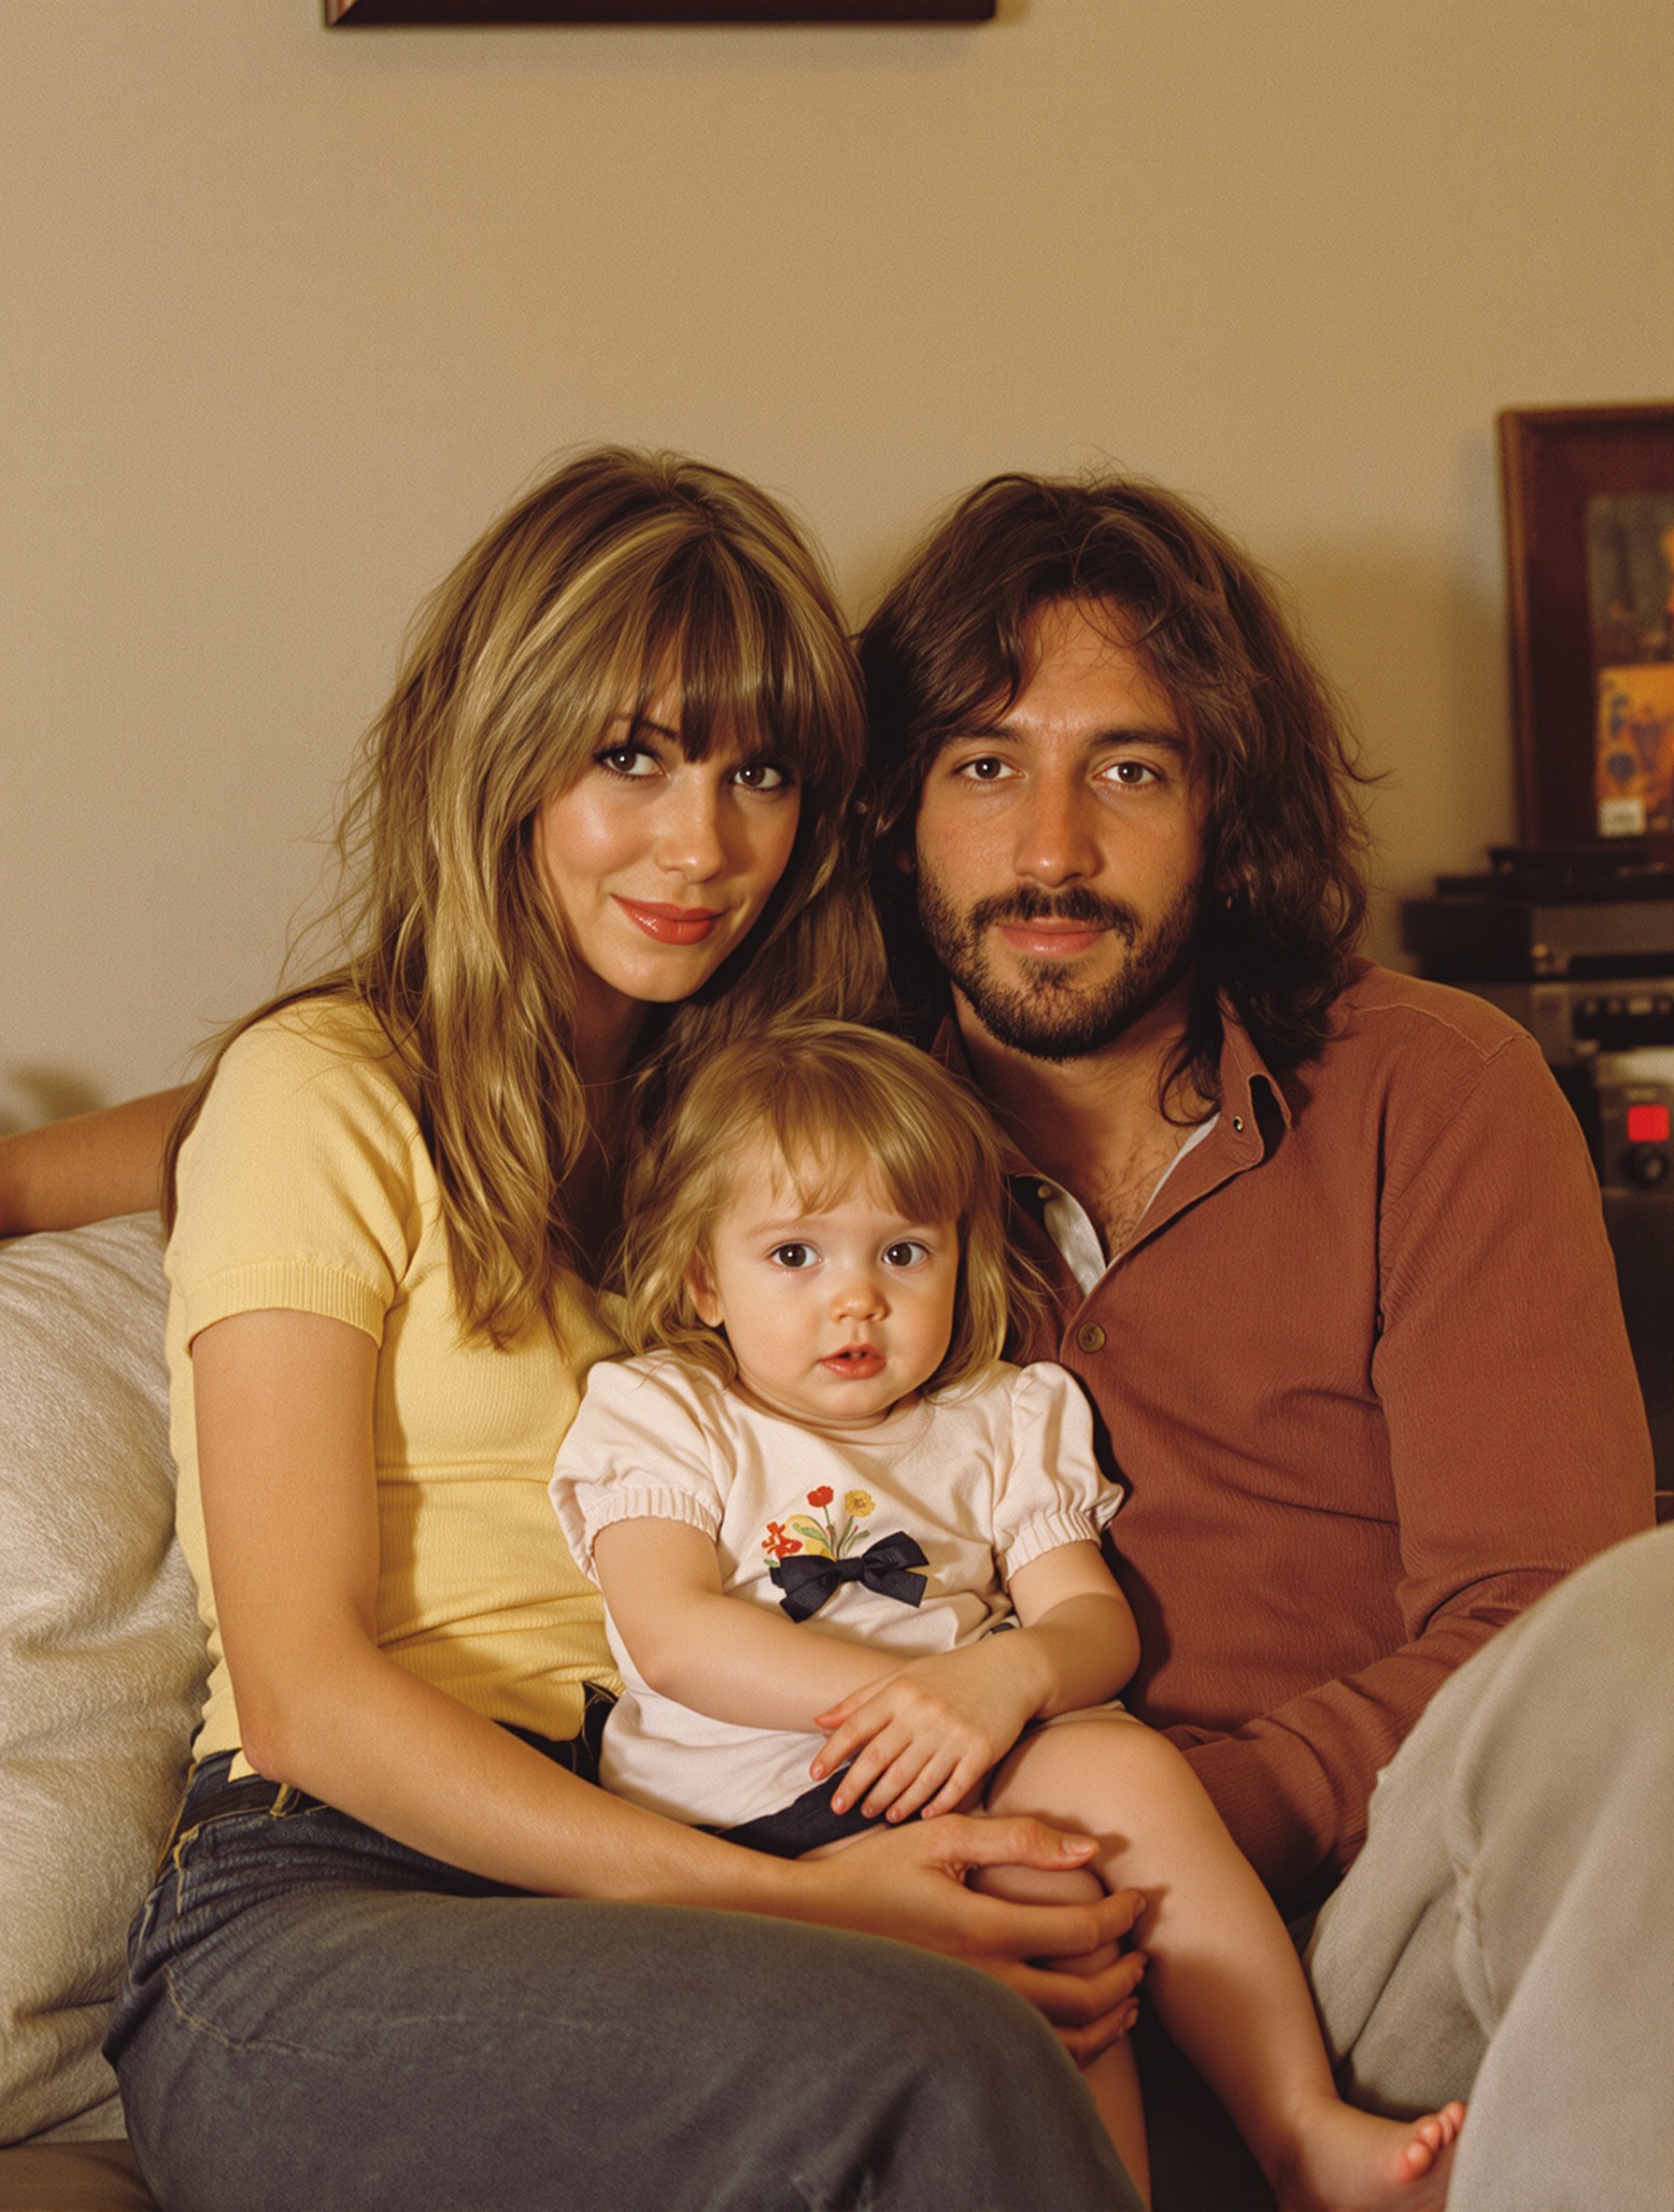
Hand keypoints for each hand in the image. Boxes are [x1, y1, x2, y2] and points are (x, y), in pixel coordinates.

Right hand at [793, 1813, 1146, 2063]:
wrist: (812, 1925)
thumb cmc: (876, 1870)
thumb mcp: (941, 1835)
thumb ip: (1017, 1838)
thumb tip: (1087, 1849)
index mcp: (982, 1928)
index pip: (1082, 1932)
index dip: (1123, 1916)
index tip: (1138, 1898)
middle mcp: (983, 1982)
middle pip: (1086, 1997)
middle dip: (1126, 1975)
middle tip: (1143, 1953)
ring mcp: (971, 2016)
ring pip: (1066, 2041)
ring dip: (1109, 2018)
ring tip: (1126, 1995)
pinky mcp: (960, 2033)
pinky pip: (1035, 2058)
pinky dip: (1074, 2046)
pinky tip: (1081, 2024)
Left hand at [813, 1643, 1040, 1821]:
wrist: (1010, 1669)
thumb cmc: (951, 1674)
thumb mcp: (904, 1676)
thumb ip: (861, 1700)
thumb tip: (819, 1721)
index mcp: (902, 1693)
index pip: (857, 1727)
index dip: (832, 1753)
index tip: (815, 1775)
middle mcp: (924, 1713)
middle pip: (881, 1759)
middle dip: (856, 1787)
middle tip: (841, 1808)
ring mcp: (954, 1733)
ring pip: (914, 1778)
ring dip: (892, 1801)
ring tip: (878, 1814)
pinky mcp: (981, 1751)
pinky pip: (953, 1786)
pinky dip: (935, 1803)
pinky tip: (921, 1814)